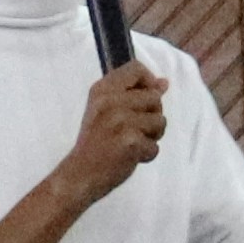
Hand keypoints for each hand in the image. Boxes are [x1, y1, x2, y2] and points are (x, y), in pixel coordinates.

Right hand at [56, 57, 171, 200]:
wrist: (79, 174)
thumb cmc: (96, 143)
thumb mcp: (106, 111)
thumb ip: (133, 94)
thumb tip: (164, 83)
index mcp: (102, 89)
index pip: (136, 68)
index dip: (149, 81)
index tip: (146, 99)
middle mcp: (111, 101)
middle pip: (155, 97)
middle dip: (153, 115)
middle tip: (134, 130)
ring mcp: (121, 121)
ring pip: (160, 121)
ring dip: (152, 137)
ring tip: (132, 143)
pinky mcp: (130, 141)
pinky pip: (155, 146)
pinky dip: (147, 155)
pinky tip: (130, 157)